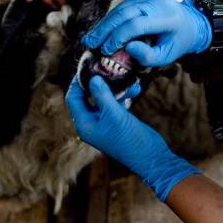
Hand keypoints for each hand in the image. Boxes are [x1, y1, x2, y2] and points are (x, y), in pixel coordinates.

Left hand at [66, 76, 200, 200]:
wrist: (150, 156)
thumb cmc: (129, 139)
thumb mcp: (114, 114)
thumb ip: (102, 95)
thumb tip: (93, 79)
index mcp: (84, 124)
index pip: (73, 98)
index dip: (77, 81)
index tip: (86, 65)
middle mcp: (91, 123)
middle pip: (87, 96)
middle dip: (98, 82)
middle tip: (106, 67)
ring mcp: (105, 123)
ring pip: (104, 98)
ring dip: (114, 87)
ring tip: (126, 78)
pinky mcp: (118, 121)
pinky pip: (116, 103)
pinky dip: (123, 95)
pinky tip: (134, 88)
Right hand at [82, 0, 211, 66]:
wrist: (190, 23)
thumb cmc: (176, 43)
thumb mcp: (166, 56)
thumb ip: (148, 56)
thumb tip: (127, 47)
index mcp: (169, 18)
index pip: (137, 24)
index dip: (118, 37)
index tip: (106, 50)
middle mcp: (160, 1)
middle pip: (126, 12)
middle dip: (106, 29)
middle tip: (90, 43)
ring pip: (123, 7)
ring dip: (105, 23)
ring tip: (92, 38)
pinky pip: (125, 4)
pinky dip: (113, 17)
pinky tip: (103, 29)